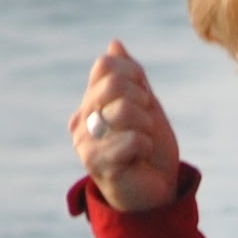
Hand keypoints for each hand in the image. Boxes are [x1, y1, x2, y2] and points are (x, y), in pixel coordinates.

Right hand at [71, 39, 180, 213]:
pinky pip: (132, 140)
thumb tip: (115, 44)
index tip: (144, 99)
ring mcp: (85, 142)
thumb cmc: (150, 151)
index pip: (106, 65)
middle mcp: (81, 119)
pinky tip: (141, 158)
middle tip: (145, 122)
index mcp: (91, 101)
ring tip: (143, 142)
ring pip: (124, 110)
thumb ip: (133, 77)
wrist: (155, 192)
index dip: (134, 76)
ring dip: (147, 126)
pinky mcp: (96, 164)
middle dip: (142, 101)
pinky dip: (146, 146)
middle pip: (114, 84)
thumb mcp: (147, 107)